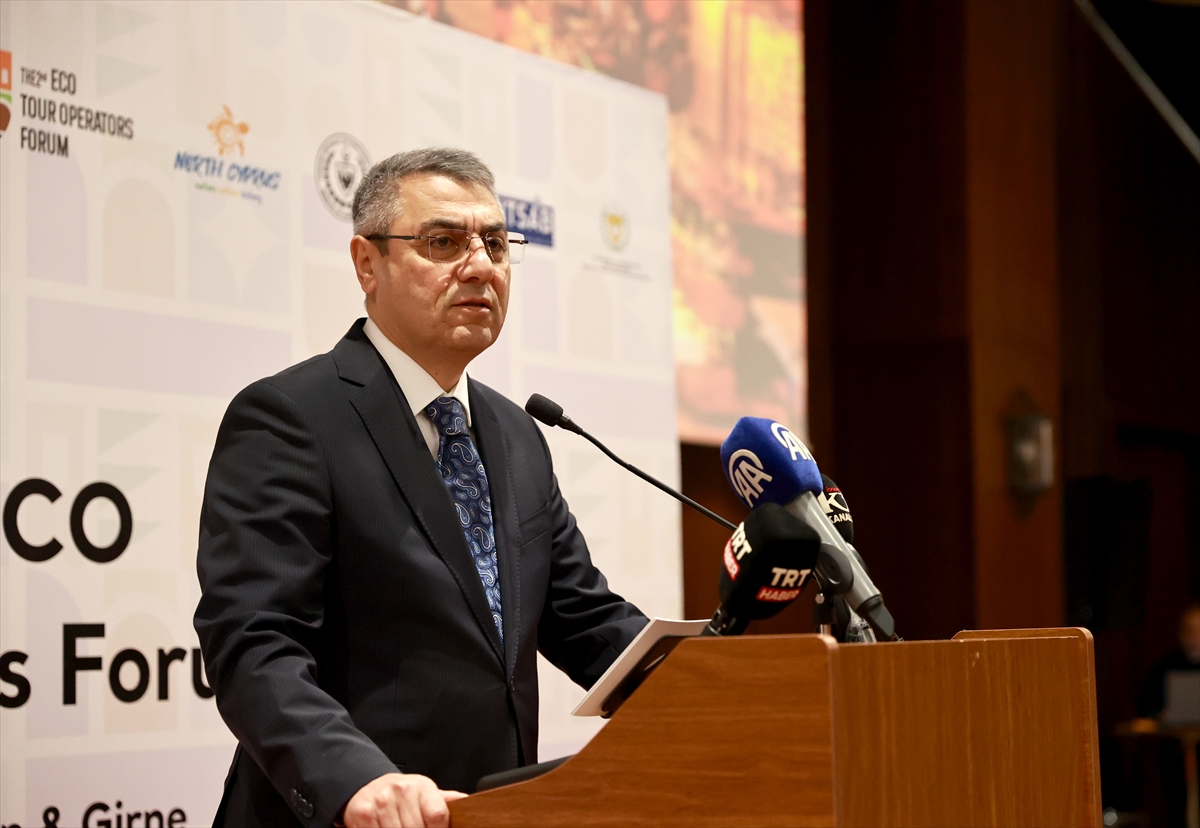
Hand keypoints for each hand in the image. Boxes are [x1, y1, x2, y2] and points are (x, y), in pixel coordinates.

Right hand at [341, 772, 466, 827]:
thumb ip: (445, 802)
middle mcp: (402, 791)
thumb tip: (470, 803)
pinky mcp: (363, 813)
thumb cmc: (403, 795)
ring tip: (403, 827)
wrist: (369, 786)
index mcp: (422, 787)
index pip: (438, 815)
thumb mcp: (425, 793)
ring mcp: (381, 802)